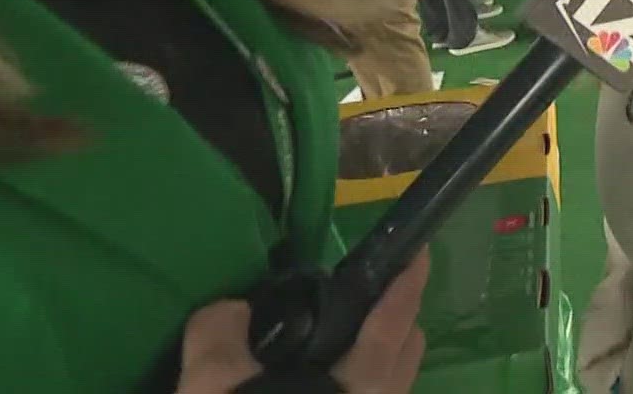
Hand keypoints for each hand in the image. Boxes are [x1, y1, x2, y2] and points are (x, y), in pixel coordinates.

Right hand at [175, 250, 430, 393]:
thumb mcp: (214, 392)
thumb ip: (220, 340)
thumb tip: (231, 310)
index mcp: (357, 389)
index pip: (393, 323)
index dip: (406, 284)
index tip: (418, 252)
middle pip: (406, 352)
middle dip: (396, 318)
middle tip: (362, 296)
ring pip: (390, 384)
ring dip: (376, 359)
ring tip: (334, 345)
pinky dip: (355, 389)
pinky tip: (318, 386)